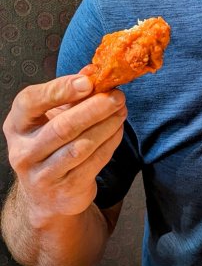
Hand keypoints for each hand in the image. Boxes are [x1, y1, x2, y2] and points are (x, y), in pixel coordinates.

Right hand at [3, 72, 126, 222]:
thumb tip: (93, 70)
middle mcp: (23, 151)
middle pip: (62, 127)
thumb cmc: (51, 146)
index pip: (30, 102)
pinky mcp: (65, 189)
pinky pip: (93, 162)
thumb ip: (70, 93)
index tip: (89, 81)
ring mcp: (42, 174)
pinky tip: (117, 130)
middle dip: (94, 108)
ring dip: (106, 125)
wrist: (48, 195)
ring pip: (80, 146)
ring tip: (121, 110)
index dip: (60, 89)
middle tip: (117, 96)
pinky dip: (109, 143)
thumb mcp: (52, 116)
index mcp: (16, 125)